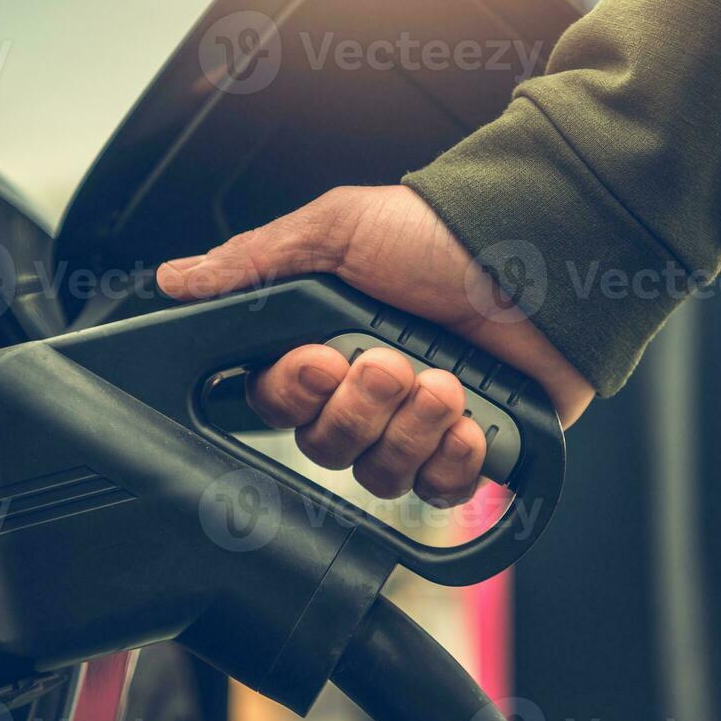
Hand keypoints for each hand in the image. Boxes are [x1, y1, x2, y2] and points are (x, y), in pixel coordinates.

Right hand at [156, 186, 592, 505]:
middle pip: (325, 447)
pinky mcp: (472, 447)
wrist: (545, 252)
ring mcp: (419, 422)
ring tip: (444, 381)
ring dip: (410, 430)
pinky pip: (440, 491)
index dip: (295, 395)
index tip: (319, 361)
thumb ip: (254, 262)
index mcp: (325, 342)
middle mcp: (367, 390)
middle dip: (359, 410)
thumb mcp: (337, 229)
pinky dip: (454, 462)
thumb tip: (176, 279)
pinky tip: (470, 421)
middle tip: (389, 362)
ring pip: (380, 475)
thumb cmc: (442, 232)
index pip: (277, 404)